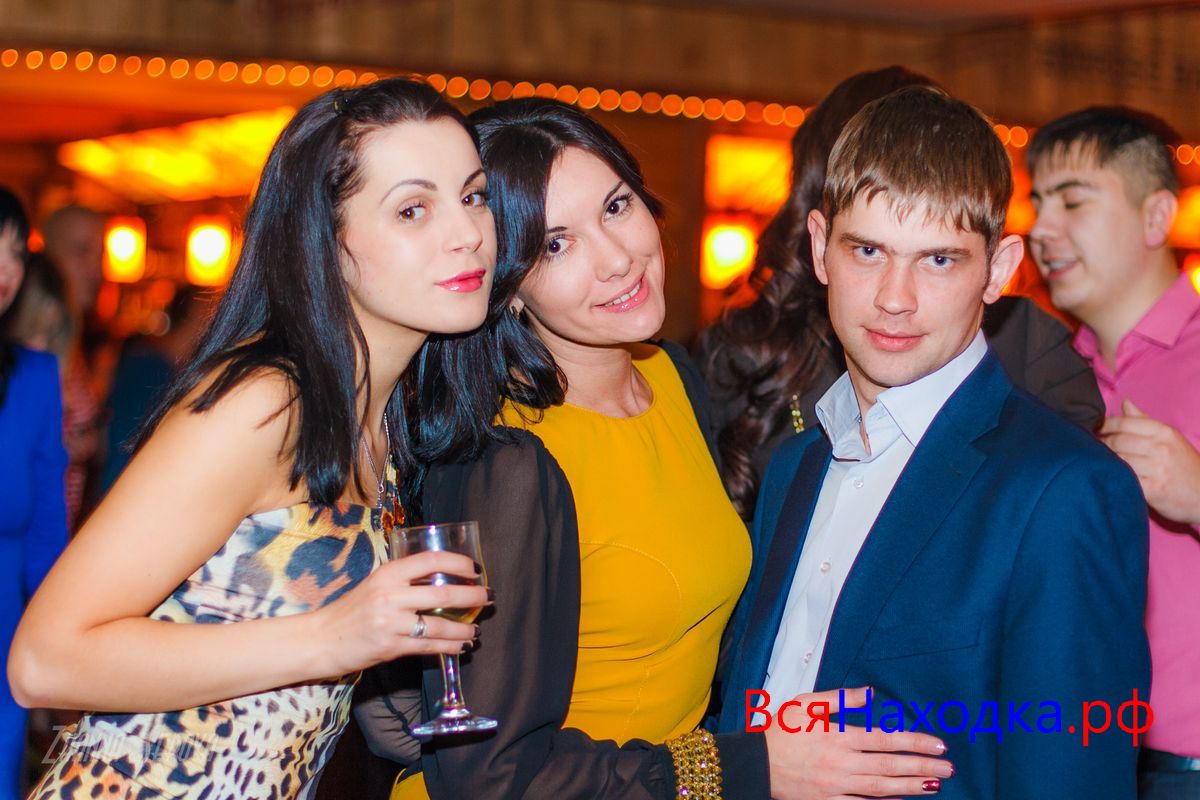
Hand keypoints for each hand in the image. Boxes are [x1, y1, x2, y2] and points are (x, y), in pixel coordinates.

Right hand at [312, 550, 489, 676]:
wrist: (321, 639)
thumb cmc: (351, 610)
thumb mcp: (375, 584)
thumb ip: (403, 580)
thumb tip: (443, 579)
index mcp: (388, 573)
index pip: (431, 560)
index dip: (459, 563)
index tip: (476, 570)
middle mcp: (390, 595)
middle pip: (444, 593)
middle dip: (472, 596)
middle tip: (488, 598)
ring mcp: (391, 622)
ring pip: (440, 624)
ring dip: (465, 628)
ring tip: (476, 629)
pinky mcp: (390, 647)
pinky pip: (429, 646)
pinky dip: (450, 646)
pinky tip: (461, 646)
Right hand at [765, 687, 951, 799]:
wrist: (755, 765)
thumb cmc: (779, 732)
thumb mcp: (805, 704)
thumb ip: (839, 699)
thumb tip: (871, 693)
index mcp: (837, 736)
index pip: (885, 739)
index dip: (914, 742)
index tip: (937, 745)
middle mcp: (841, 763)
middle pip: (890, 766)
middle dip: (922, 767)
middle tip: (948, 769)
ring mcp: (836, 786)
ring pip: (882, 788)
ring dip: (912, 787)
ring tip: (934, 785)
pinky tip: (902, 799)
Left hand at [1100, 401, 1199, 524]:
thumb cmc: (1184, 465)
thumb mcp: (1171, 438)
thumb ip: (1146, 422)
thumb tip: (1125, 403)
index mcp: (1165, 432)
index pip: (1125, 423)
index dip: (1105, 425)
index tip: (1095, 428)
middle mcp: (1161, 448)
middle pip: (1117, 441)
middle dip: (1101, 443)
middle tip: (1091, 446)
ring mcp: (1158, 469)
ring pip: (1118, 459)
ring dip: (1104, 460)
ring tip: (1098, 460)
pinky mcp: (1154, 490)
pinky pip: (1125, 478)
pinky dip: (1114, 476)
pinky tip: (1108, 476)